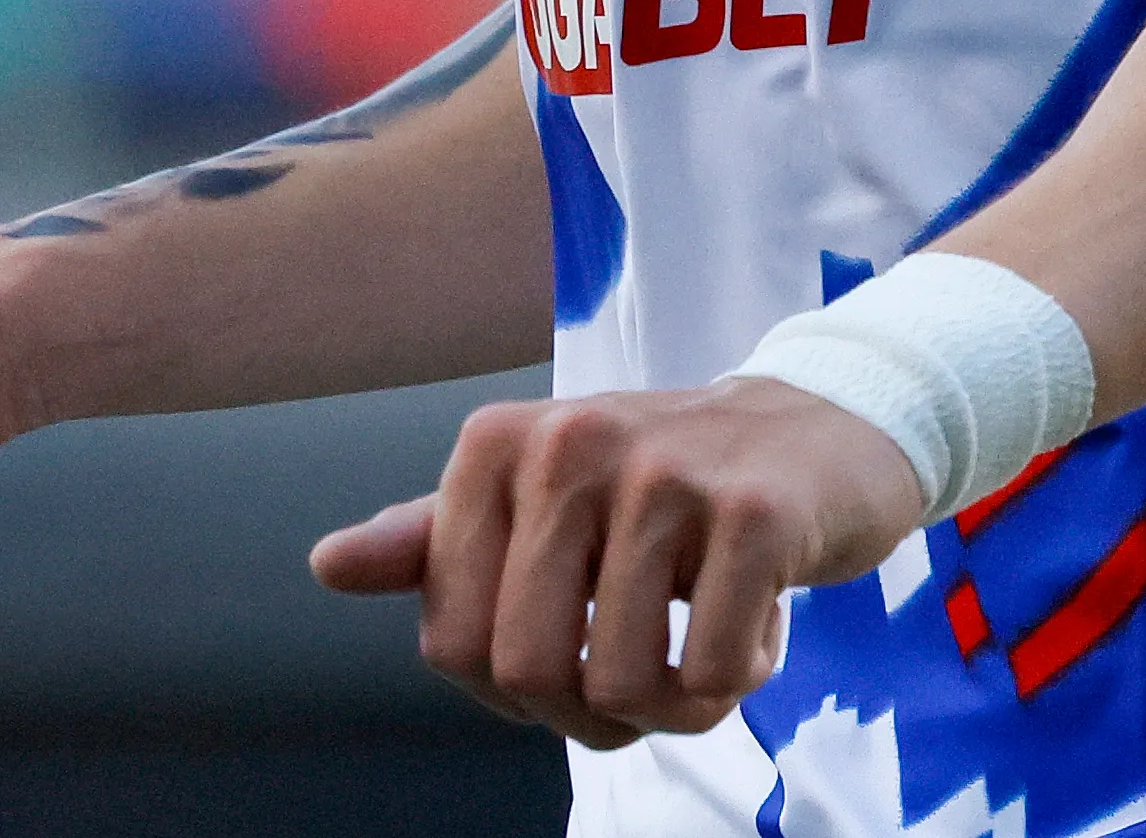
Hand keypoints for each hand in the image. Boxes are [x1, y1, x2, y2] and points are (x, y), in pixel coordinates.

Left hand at [310, 379, 925, 745]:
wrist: (818, 430)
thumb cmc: (661, 482)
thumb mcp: (538, 497)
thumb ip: (434, 540)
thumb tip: (327, 565)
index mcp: (495, 444)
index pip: (452, 642)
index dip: (510, 692)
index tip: (566, 661)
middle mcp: (567, 444)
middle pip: (529, 673)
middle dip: (589, 715)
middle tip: (643, 679)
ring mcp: (663, 473)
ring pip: (625, 685)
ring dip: (675, 705)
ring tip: (704, 645)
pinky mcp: (755, 513)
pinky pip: (715, 674)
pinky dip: (740, 679)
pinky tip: (756, 620)